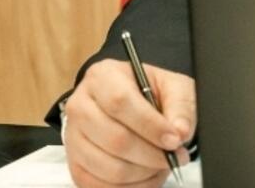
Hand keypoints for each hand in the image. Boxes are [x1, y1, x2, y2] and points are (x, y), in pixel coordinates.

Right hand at [63, 59, 195, 187]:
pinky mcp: (75, 165)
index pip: (121, 102)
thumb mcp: (172, 86)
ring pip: (108, 168)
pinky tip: (145, 177)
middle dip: (151, 155)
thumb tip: (181, 131)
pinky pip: (98, 186)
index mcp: (103, 77)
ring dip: (143, 174)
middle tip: (175, 156)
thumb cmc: (150, 92)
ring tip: (161, 165)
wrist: (130, 104)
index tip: (174, 140)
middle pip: (115, 139)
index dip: (150, 126)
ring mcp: (74, 138)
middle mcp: (81, 105)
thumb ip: (181, 106)